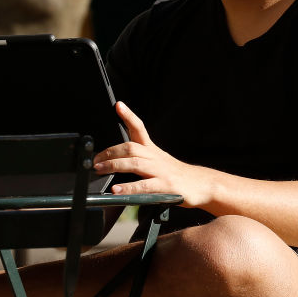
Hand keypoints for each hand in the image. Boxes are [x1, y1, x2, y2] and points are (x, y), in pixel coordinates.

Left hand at [92, 101, 211, 205]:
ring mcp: (160, 171)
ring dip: (114, 165)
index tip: (119, 105)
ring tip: (100, 169)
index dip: (129, 116)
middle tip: (94, 159)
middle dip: (110, 151)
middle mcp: (155, 158)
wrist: (203, 184)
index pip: (140, 128)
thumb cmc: (178, 175)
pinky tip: (117, 190)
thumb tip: (119, 158)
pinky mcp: (166, 186)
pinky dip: (128, 187)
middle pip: (130, 147)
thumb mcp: (159, 161)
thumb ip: (141, 159)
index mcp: (153, 151)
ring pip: (134, 163)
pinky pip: (144, 186)